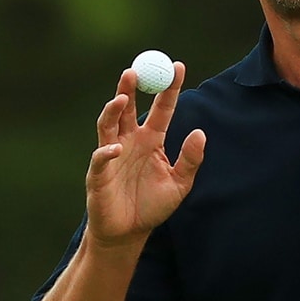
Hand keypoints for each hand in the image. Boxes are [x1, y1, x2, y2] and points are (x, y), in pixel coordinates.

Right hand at [85, 62, 204, 248]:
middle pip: (128, 107)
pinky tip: (115, 150)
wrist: (129, 234)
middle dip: (130, 87)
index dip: (169, 88)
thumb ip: (190, 160)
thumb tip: (200, 132)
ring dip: (113, 110)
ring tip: (122, 97)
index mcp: (152, 140)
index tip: (177, 66)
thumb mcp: (180, 183)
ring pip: (108, 124)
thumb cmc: (153, 206)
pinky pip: (100, 159)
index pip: (162, 108)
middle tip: (137, 70)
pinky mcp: (99, 175)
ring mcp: (112, 155)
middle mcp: (130, 141)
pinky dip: (106, 153)